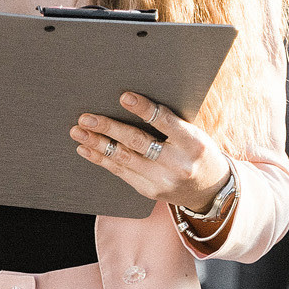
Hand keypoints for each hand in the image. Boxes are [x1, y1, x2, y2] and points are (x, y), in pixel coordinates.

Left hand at [71, 93, 232, 213]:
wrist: (210, 190)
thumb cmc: (199, 152)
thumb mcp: (195, 134)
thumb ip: (170, 122)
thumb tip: (131, 102)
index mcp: (194, 144)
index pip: (165, 122)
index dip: (143, 109)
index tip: (123, 96)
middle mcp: (178, 164)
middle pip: (138, 142)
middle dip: (109, 128)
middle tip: (87, 117)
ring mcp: (162, 181)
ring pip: (124, 159)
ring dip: (98, 144)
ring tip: (79, 131)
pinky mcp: (150, 192)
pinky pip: (121, 172)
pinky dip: (101, 159)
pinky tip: (86, 149)